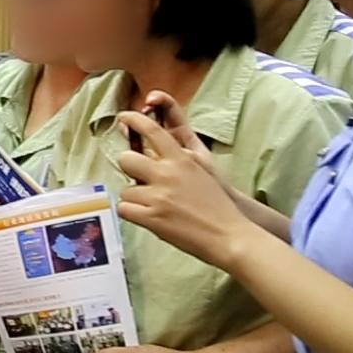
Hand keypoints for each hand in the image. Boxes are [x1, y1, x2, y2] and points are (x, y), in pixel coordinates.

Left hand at [114, 100, 261, 268]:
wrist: (229, 235)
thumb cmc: (217, 206)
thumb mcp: (200, 171)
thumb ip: (177, 162)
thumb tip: (152, 157)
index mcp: (182, 159)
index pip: (152, 131)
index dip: (135, 120)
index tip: (124, 117)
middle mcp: (167, 174)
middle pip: (126, 159)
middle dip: (128, 168)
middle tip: (139, 179)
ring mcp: (158, 196)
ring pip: (125, 190)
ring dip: (134, 198)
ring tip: (152, 206)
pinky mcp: (152, 218)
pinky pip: (124, 209)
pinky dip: (132, 214)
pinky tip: (146, 217)